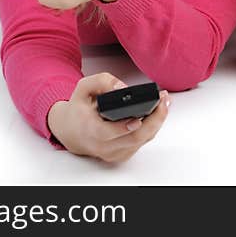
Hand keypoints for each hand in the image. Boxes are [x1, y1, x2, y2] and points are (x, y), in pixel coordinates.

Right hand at [47, 72, 169, 162]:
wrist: (71, 131)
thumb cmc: (78, 110)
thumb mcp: (83, 88)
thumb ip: (101, 82)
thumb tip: (122, 88)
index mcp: (89, 130)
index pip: (107, 133)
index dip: (123, 127)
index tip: (137, 119)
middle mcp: (102, 145)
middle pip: (133, 139)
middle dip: (154, 120)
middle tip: (163, 101)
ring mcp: (113, 153)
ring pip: (141, 141)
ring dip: (157, 122)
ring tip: (164, 102)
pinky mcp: (122, 155)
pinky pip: (141, 143)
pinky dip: (151, 128)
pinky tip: (157, 114)